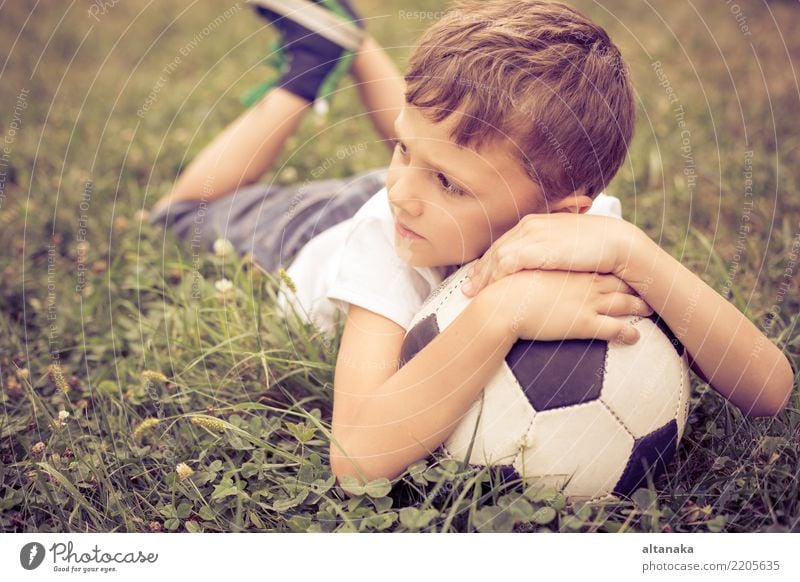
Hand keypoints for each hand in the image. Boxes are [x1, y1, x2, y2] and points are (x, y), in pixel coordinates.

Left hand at [462, 213, 640, 296]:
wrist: (615, 243)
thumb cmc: (595, 246)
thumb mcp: (565, 245)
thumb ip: (548, 250)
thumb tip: (540, 263)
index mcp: (534, 222)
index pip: (504, 243)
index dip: (489, 261)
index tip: (478, 277)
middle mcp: (529, 226)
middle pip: (495, 250)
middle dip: (480, 271)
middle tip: (468, 290)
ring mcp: (531, 236)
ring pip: (497, 258)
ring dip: (485, 278)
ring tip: (475, 295)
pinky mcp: (536, 248)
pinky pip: (507, 265)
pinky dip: (497, 278)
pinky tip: (492, 292)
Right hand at [482, 269, 652, 343]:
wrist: (505, 303)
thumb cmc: (510, 287)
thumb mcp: (525, 269)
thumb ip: (536, 269)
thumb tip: (535, 270)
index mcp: (573, 269)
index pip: (602, 264)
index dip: (616, 266)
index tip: (626, 268)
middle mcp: (585, 283)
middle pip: (619, 281)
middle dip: (636, 283)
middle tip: (650, 286)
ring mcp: (588, 302)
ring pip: (624, 302)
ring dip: (640, 306)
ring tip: (651, 309)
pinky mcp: (585, 323)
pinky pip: (614, 329)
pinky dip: (628, 333)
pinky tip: (636, 337)